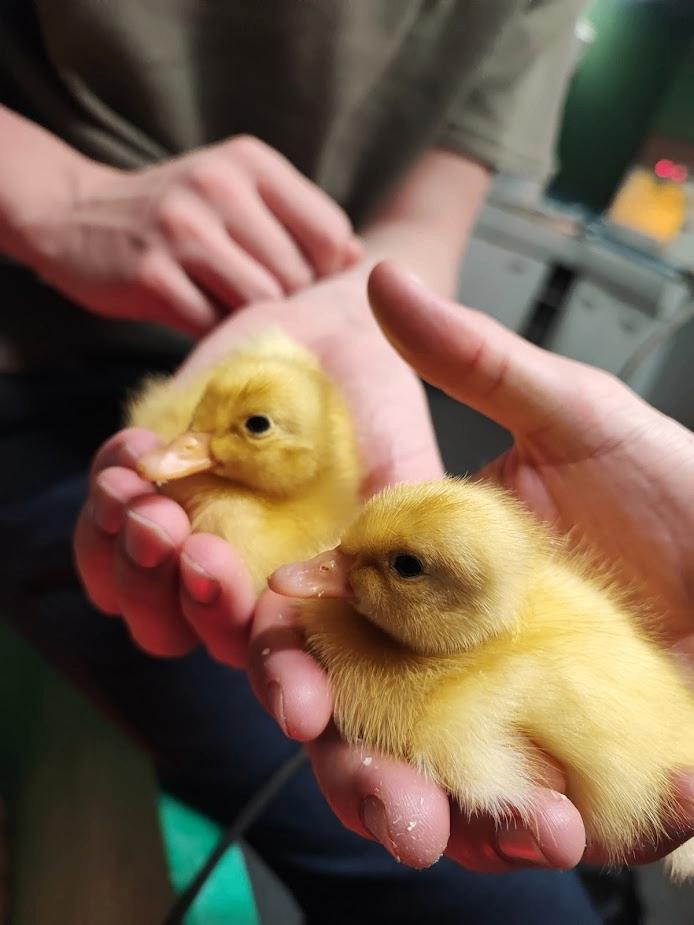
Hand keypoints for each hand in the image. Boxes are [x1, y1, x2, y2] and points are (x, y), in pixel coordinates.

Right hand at [25, 135, 360, 334]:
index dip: (326, 272)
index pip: (329, 231)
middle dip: (288, 302)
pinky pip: (214, 324)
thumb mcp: (234, 192)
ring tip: (234, 314)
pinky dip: (217, 334)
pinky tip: (202, 320)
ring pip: (261, 302)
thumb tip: (356, 259)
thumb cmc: (174, 215)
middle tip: (263, 307)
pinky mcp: (152, 275)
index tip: (302, 284)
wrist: (75, 218)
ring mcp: (183, 230)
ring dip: (254, 321)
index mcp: (250, 162)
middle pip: (297, 274)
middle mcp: (218, 186)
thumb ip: (294, 221)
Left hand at [74, 268, 441, 662]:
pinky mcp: (152, 507)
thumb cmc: (376, 402)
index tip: (302, 712)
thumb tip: (393, 600)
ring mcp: (197, 551)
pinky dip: (104, 507)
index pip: (307, 670)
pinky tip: (137, 453)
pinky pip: (98, 544)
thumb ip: (403, 535)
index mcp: (320, 601)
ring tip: (149, 498)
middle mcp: (254, 591)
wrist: (322, 333)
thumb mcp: (405, 463)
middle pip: (211, 645)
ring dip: (136, 565)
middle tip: (202, 550)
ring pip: (144, 608)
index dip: (301, 697)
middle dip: (202, 609)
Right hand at [249, 261, 693, 873]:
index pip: (326, 616)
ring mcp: (512, 721)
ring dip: (412, 811)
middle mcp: (451, 659)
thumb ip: (473, 362)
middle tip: (315, 740)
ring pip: (430, 786)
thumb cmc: (673, 483)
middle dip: (329, 744)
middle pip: (361, 717)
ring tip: (431, 827)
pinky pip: (532, 821)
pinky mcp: (578, 773)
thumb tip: (380, 276)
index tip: (248, 635)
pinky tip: (557, 828)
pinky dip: (527, 834)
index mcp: (426, 581)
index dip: (279, 632)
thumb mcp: (572, 414)